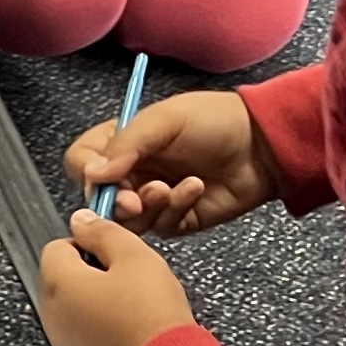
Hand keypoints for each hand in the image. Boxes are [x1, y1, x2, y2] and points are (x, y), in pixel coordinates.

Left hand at [32, 212, 197, 345]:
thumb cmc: (152, 317)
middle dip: (94, 273)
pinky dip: (104, 330)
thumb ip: (103, 232)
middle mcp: (52, 316)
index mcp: (58, 284)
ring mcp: (64, 345)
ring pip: (76, 308)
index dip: (88, 243)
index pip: (57, 246)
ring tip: (136, 307)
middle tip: (130, 278)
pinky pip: (87, 336)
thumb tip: (83, 221)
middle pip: (65, 279)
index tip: (113, 249)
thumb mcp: (135, 256)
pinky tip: (132, 331)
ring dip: (100, 301)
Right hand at [67, 88, 276, 235]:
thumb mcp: (165, 120)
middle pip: (100, 199)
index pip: (82, 162)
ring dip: (146, 206)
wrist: (263, 144)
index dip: (87, 173)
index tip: (104, 177)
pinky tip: (194, 188)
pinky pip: (161, 225)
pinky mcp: (176, 219)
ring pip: (127, 220)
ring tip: (169, 189)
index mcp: (122, 142)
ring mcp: (153, 198)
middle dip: (117, 201)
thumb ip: (126, 144)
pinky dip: (174, 208)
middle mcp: (132, 171)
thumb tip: (93, 174)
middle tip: (136, 200)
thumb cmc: (214, 120)